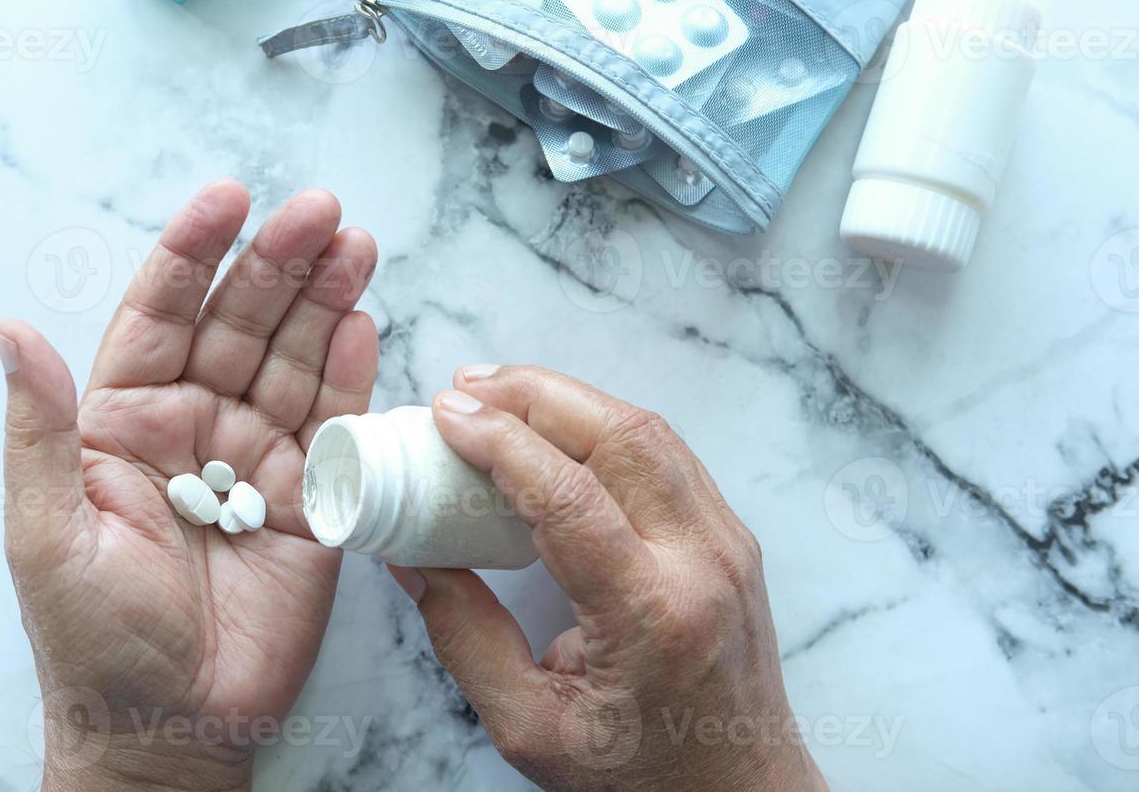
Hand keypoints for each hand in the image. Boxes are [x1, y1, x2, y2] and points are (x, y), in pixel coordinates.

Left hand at [0, 181, 377, 791]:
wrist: (172, 726)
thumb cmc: (94, 638)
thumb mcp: (47, 530)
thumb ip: (41, 428)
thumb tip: (10, 328)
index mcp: (123, 420)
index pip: (161, 314)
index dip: (193, 254)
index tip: (226, 200)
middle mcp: (194, 424)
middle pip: (241, 322)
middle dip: (278, 262)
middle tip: (319, 211)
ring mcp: (258, 456)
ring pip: (294, 357)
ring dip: (324, 298)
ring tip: (353, 243)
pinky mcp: (312, 496)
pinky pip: (334, 419)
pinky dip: (352, 368)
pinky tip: (364, 317)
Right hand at [390, 366, 827, 791]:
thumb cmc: (638, 774)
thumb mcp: (529, 726)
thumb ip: (463, 636)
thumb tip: (409, 556)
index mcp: (651, 615)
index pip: (569, 494)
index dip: (500, 440)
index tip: (444, 414)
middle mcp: (701, 564)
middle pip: (620, 436)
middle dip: (534, 395)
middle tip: (464, 387)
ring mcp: (727, 544)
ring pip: (650, 432)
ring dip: (570, 399)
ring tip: (499, 392)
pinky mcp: (730, 537)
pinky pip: (667, 454)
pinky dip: (604, 424)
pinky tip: (556, 425)